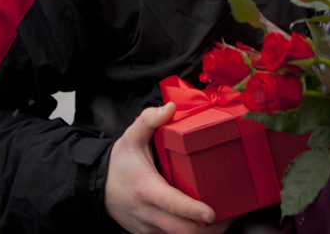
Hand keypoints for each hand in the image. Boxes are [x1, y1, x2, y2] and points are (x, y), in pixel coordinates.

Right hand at [105, 102, 234, 233]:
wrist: (96, 189)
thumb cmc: (118, 165)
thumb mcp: (130, 139)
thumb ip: (149, 120)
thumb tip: (170, 108)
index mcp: (146, 189)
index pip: (171, 203)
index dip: (192, 210)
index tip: (211, 213)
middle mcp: (148, 212)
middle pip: (182, 230)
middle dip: (210, 228)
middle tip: (233, 214)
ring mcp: (150, 226)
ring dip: (205, 233)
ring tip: (227, 219)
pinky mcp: (151, 232)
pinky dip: (193, 233)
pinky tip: (208, 225)